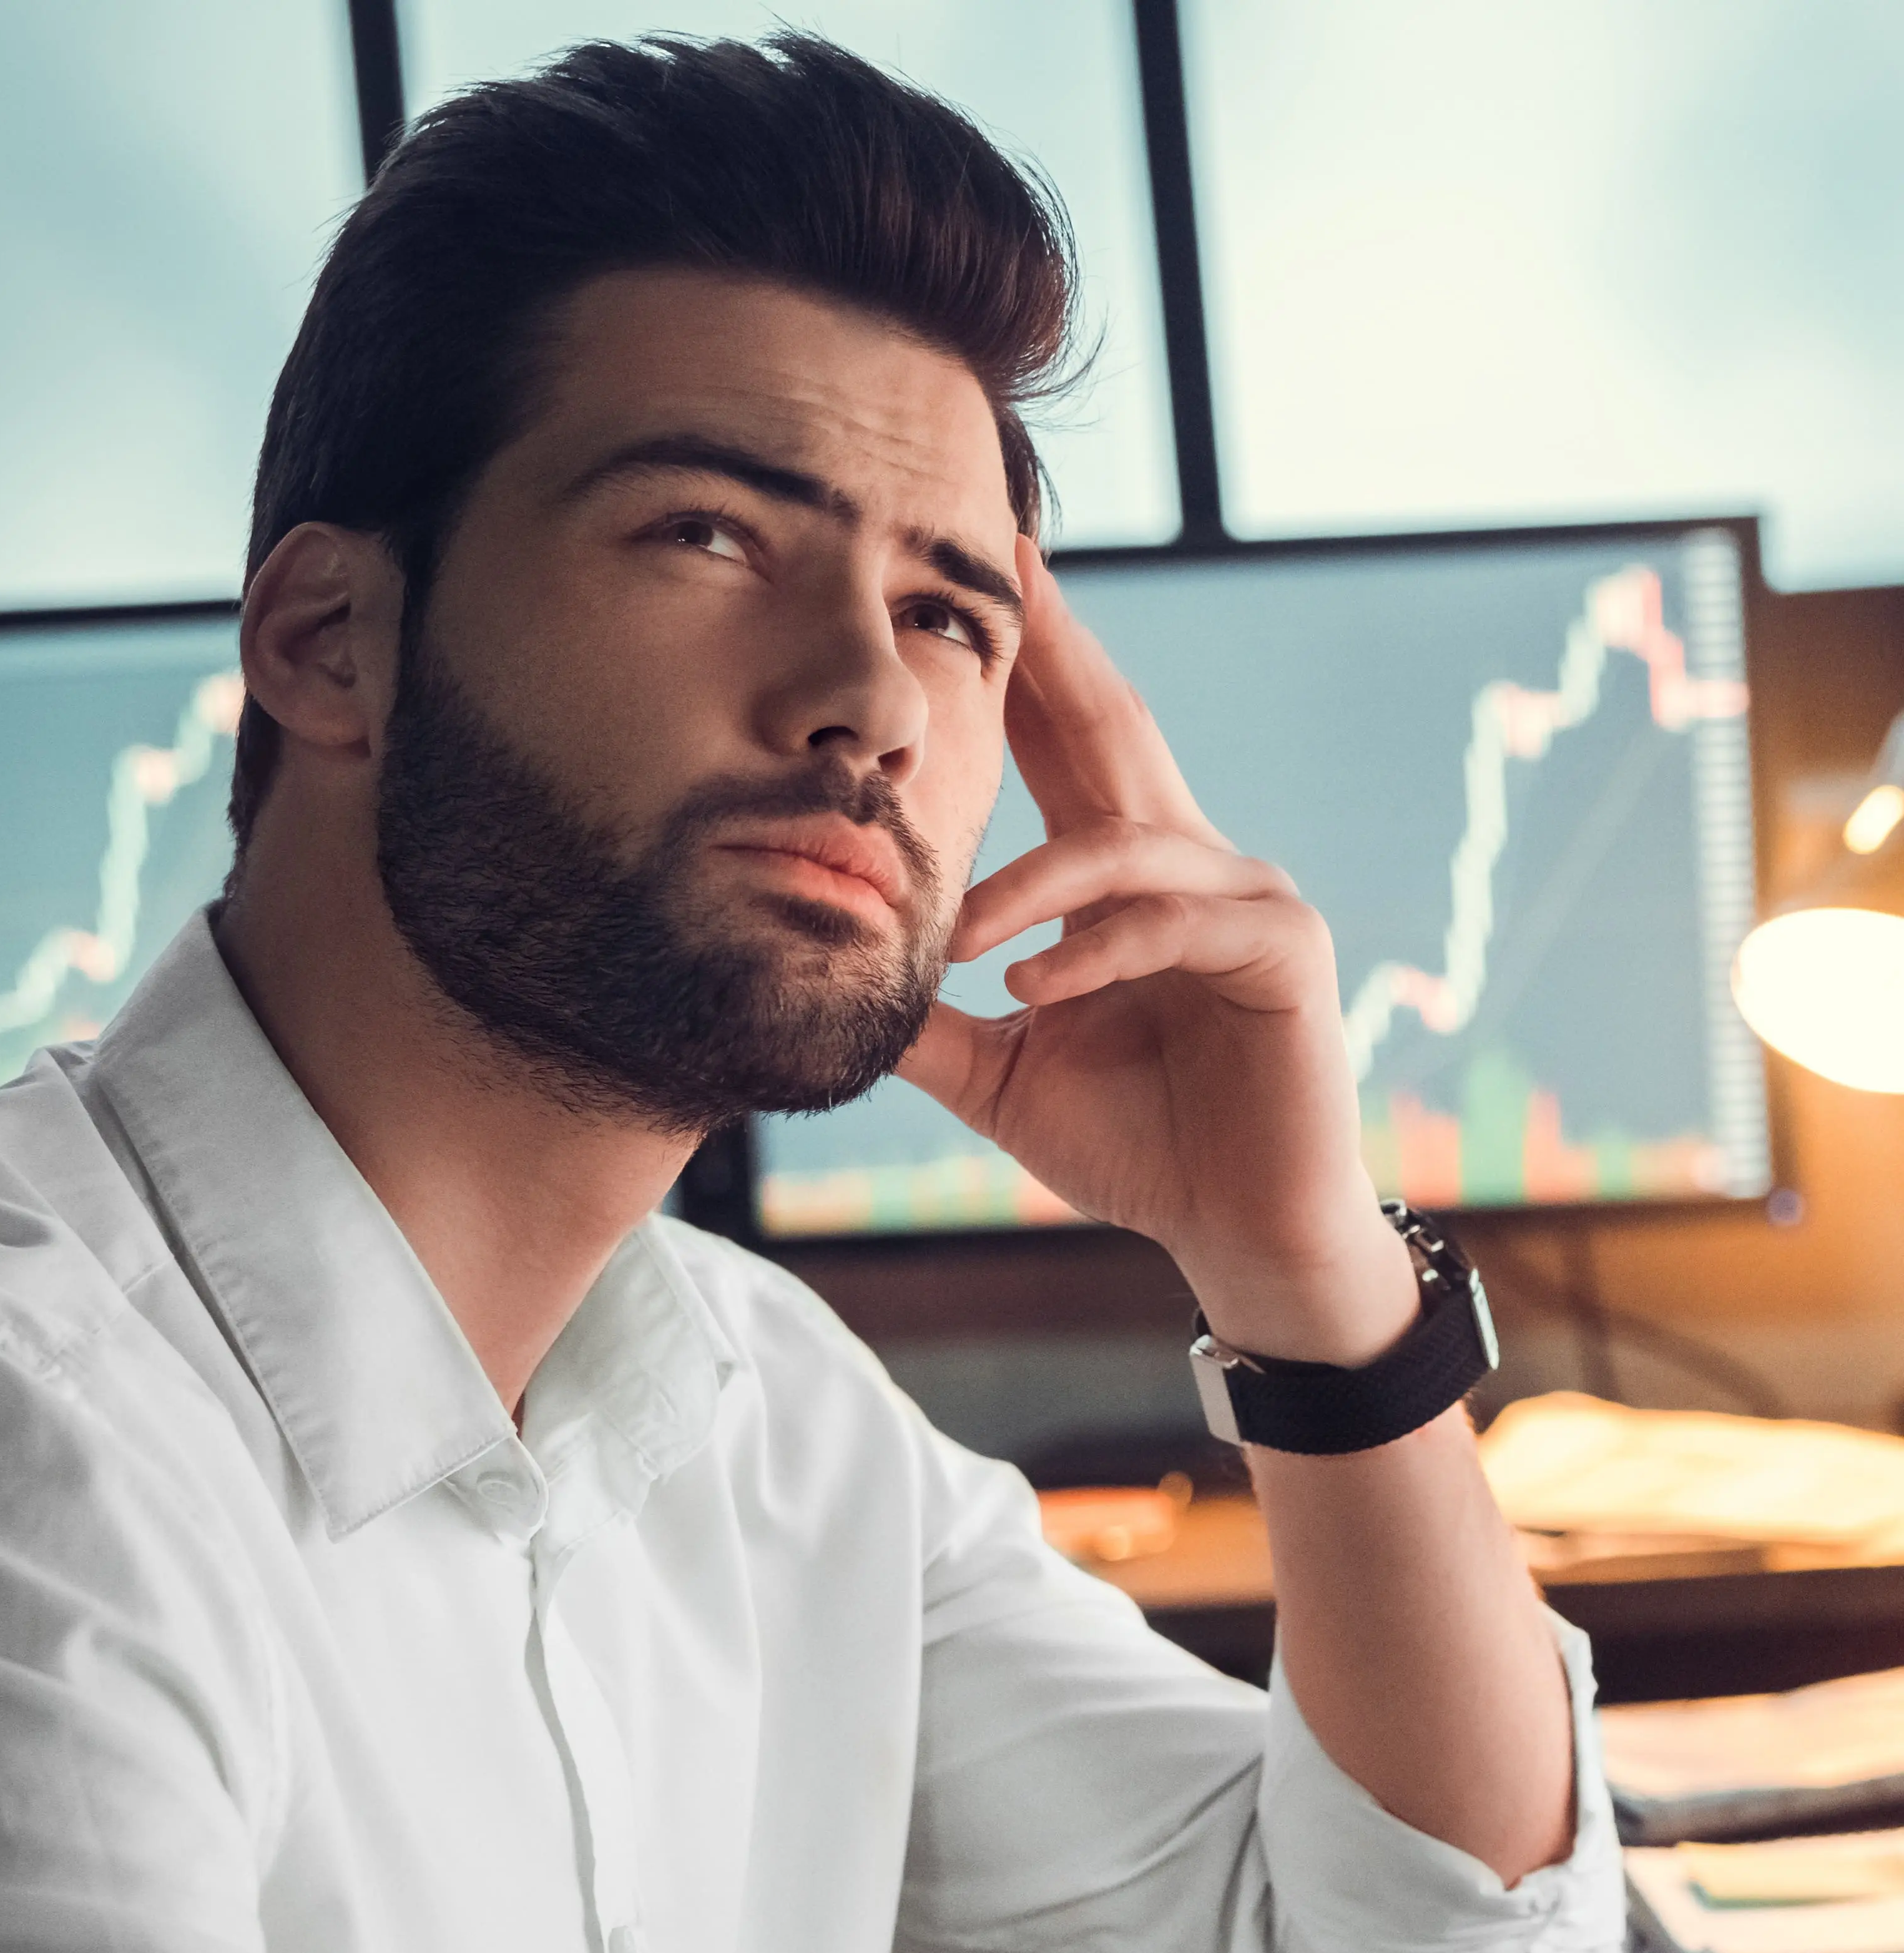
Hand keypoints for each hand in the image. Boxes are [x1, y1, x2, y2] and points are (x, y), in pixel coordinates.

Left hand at [898, 540, 1413, 1363]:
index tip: (969, 590)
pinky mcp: (1283, 949)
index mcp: (1121, 878)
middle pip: (1112, 729)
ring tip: (957, 937)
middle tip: (1006, 566)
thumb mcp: (998, 1076)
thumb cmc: (1133, 1145)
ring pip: (1124, 841)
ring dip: (1028, 883)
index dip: (1019, 671)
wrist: (1236, 1230)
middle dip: (1056, 650)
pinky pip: (1175, 921)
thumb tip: (825, 982)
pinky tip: (1035, 988)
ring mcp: (1245, 896)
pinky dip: (1097, 949)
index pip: (1060, 749)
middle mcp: (1188, 861)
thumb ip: (929, 1022)